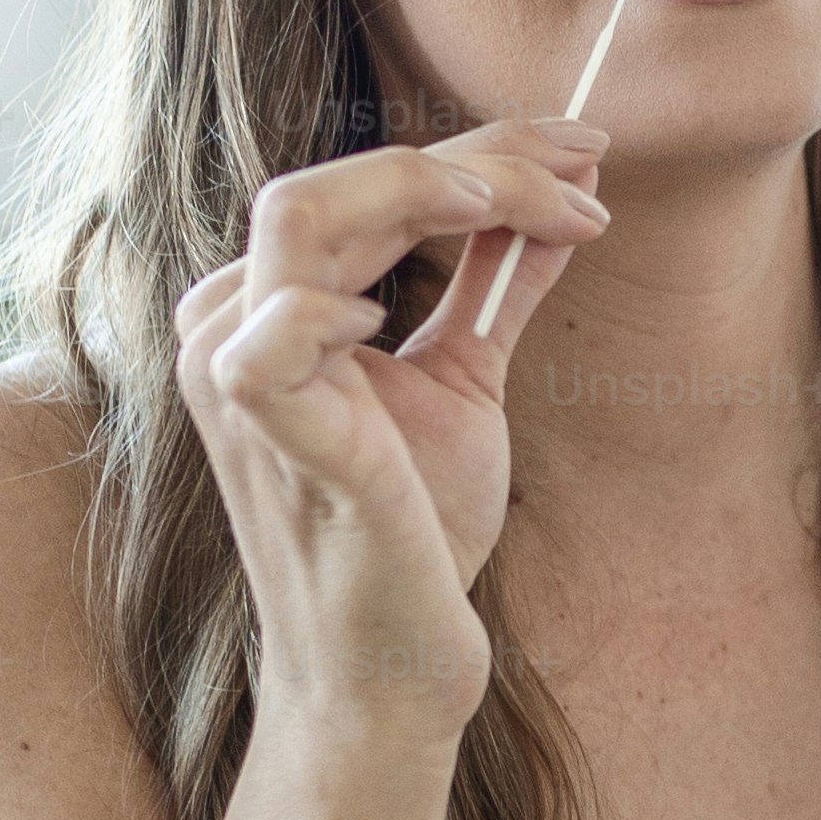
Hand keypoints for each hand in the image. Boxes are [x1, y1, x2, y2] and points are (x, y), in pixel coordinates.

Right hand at [169, 123, 610, 741]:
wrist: (394, 666)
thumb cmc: (415, 531)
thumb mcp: (465, 381)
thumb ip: (495, 288)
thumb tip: (560, 207)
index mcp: (268, 306)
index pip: (363, 187)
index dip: (481, 153)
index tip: (588, 154)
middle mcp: (230, 327)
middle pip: (336, 181)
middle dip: (478, 157)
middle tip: (590, 165)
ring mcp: (234, 381)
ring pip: (302, 217)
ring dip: (432, 191)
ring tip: (540, 210)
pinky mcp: (269, 439)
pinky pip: (268, 342)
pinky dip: (332, 309)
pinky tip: (399, 317)